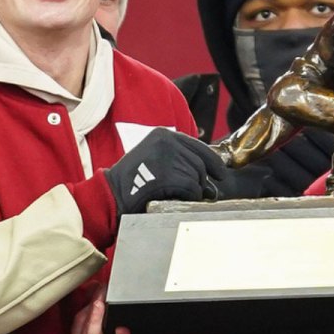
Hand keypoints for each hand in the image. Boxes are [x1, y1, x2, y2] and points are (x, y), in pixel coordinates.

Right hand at [69, 287, 157, 333]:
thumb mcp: (107, 328)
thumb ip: (97, 309)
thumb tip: (93, 286)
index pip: (77, 323)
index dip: (86, 305)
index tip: (96, 290)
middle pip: (83, 331)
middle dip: (91, 311)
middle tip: (99, 294)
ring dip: (96, 322)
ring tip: (102, 305)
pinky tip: (123, 328)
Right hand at [104, 127, 226, 214]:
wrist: (112, 193)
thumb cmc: (134, 181)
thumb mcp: (155, 158)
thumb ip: (179, 159)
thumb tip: (213, 176)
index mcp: (163, 134)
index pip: (198, 146)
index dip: (213, 161)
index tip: (221, 173)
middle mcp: (166, 141)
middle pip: (200, 163)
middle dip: (203, 180)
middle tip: (201, 192)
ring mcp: (166, 157)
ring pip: (197, 176)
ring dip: (195, 190)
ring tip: (180, 195)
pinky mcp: (167, 174)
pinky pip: (192, 188)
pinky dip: (190, 196)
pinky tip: (178, 198)